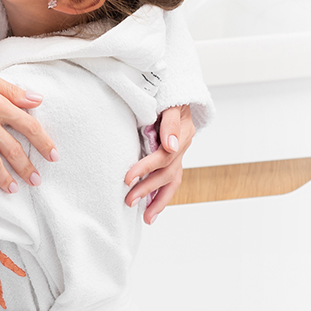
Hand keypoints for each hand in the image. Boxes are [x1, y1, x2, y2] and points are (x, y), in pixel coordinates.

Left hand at [125, 105, 194, 222]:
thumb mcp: (172, 102)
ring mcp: (179, 154)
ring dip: (158, 200)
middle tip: (128, 199)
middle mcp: (182, 146)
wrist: (176, 92)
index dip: (146, 167)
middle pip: (167, 172)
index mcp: (182, 133)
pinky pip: (170, 182)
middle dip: (147, 188)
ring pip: (172, 181)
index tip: (128, 177)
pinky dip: (161, 198)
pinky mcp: (173, 160)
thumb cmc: (169, 94)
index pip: (164, 155)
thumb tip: (171, 145)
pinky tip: (150, 212)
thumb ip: (171, 122)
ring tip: (145, 217)